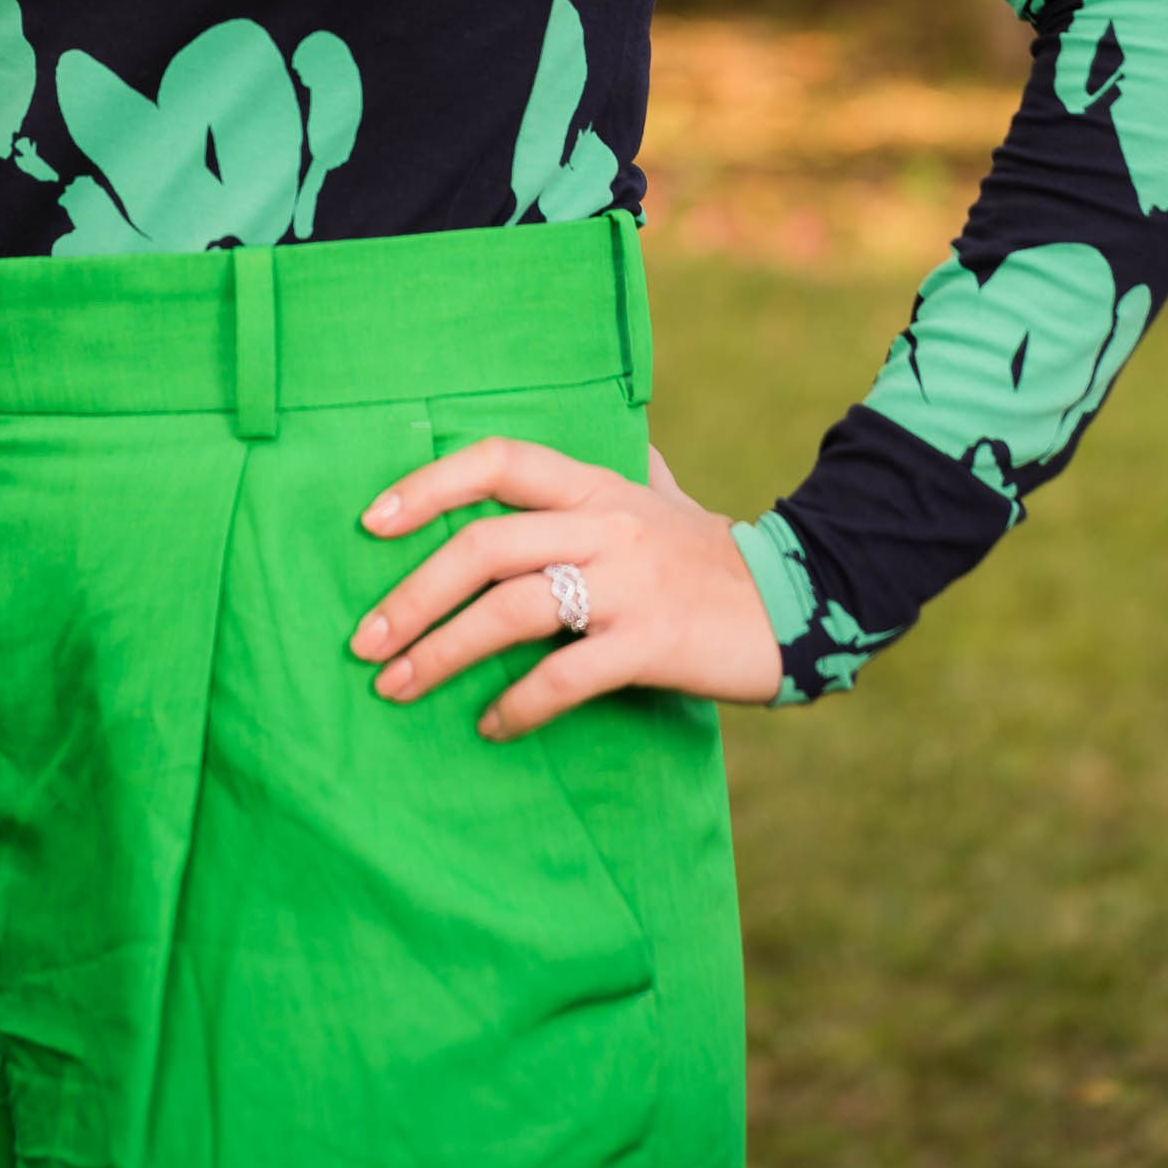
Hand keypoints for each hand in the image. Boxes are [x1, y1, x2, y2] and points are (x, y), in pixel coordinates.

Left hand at [349, 434, 782, 734]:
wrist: (804, 600)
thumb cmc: (714, 554)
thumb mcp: (665, 496)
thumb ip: (625, 470)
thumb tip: (617, 441)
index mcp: (596, 485)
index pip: (497, 462)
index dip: (427, 486)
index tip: (370, 523)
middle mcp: (604, 523)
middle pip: (484, 546)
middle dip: (412, 595)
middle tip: (363, 641)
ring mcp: (628, 583)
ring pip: (512, 610)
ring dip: (443, 652)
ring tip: (397, 687)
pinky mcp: (652, 643)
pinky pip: (567, 674)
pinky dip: (519, 704)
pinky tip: (491, 726)